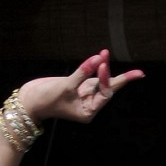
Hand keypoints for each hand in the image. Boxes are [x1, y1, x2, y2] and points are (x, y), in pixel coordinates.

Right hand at [18, 51, 143, 125]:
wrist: (30, 101)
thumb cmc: (46, 98)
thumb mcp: (65, 86)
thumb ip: (82, 73)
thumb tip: (98, 58)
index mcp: (88, 112)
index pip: (104, 93)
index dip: (105, 77)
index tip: (102, 61)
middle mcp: (90, 105)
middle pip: (107, 88)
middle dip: (112, 74)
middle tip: (134, 70)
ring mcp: (85, 96)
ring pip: (100, 81)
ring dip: (103, 67)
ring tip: (105, 52)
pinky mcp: (79, 87)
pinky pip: (92, 76)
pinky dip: (95, 67)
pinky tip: (101, 58)